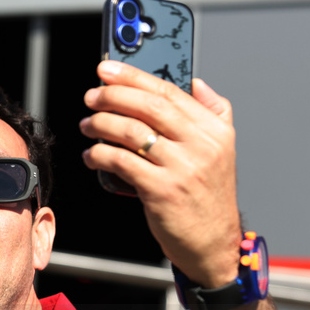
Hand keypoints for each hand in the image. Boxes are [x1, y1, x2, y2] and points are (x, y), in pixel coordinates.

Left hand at [80, 60, 242, 287]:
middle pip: (148, 107)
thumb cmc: (207, 195)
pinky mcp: (161, 190)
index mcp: (214, 130)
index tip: (108, 68)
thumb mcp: (222, 149)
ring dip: (101, 124)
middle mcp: (201, 145)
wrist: (212, 241)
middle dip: (113, 96)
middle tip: (91, 96)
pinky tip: (91, 155)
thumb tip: (196, 82)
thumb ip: (213, 111)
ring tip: (86, 125)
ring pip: (131, 132)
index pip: (169, 92)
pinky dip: (100, 154)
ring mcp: (181, 168)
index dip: (134, 76)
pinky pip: (121, 162)